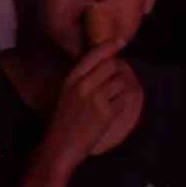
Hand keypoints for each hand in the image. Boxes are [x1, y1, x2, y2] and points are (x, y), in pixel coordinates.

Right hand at [38, 39, 140, 171]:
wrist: (61, 146)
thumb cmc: (66, 121)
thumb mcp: (69, 95)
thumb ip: (86, 80)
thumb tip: (110, 65)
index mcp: (71, 80)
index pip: (92, 56)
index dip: (108, 46)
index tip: (120, 40)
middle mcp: (82, 86)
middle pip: (112, 66)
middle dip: (118, 72)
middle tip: (114, 84)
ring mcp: (95, 98)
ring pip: (121, 82)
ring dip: (121, 89)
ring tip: (110, 101)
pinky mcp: (106, 112)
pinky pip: (124, 99)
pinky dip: (122, 104)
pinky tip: (110, 112)